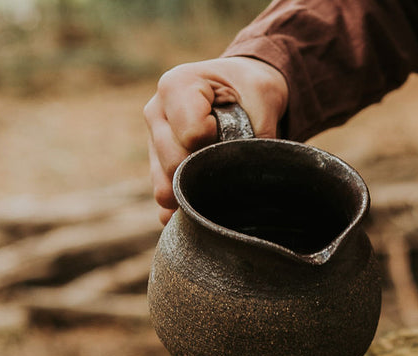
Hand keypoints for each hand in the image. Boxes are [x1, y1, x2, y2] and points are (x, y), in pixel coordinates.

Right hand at [144, 56, 287, 223]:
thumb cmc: (249, 88)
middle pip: (174, 165)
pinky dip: (183, 206)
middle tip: (227, 158)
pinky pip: (163, 199)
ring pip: (165, 187)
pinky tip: (203, 201)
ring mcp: (152, 141)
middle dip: (206, 170)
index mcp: (176, 87)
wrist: (238, 89)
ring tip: (218, 175)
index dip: (216, 144)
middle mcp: (156, 113)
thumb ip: (261, 130)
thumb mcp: (264, 95)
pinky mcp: (155, 166)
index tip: (231, 133)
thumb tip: (255, 175)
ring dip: (194, 190)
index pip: (192, 135)